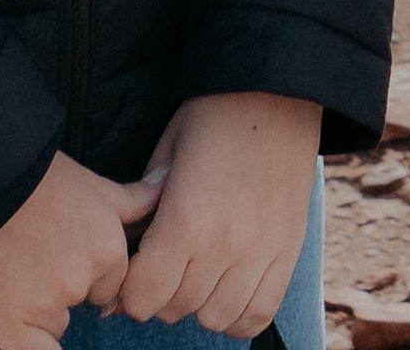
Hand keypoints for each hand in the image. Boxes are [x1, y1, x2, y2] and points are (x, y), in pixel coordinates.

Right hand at [0, 152, 161, 349]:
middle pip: (84, 298)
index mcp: (107, 248)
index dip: (89, 266)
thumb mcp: (89, 182)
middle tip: (36, 253)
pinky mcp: (10, 330)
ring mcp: (46, 308)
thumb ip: (130, 200)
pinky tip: (28, 329)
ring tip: (13, 268)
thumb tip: (164, 190)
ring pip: (56, 322)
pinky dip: (39, 346)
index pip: (111, 278)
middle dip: (67, 284)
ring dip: (42, 307)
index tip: (63, 246)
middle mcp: (83, 281)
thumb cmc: (31, 177)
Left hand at [117, 90, 320, 335]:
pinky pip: (258, 314)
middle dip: (162, 294)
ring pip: (214, 319)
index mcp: (185, 219)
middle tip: (165, 265)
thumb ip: (142, 211)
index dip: (130, 290)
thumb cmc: (214, 116)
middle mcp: (223, 245)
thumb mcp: (166, 152)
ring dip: (199, 305)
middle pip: (175, 310)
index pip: (142, 298)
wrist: (277, 90)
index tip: (135, 271)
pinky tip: (228, 288)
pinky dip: (238, 314)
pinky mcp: (288, 253)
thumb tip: (121, 265)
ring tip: (198, 273)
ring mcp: (260, 253)